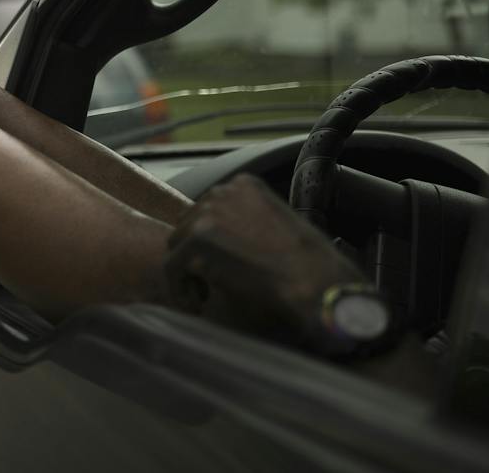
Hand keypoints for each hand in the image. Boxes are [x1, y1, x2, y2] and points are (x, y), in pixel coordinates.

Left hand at [164, 174, 363, 343]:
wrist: (316, 279)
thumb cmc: (309, 262)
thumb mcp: (280, 221)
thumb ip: (249, 219)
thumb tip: (228, 237)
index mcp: (243, 185)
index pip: (207, 209)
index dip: (209, 241)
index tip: (219, 263)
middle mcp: (222, 192)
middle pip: (187, 225)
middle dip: (195, 255)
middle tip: (208, 283)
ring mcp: (207, 214)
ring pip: (177, 245)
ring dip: (187, 272)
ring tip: (204, 295)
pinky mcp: (198, 241)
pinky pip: (172, 266)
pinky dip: (180, 288)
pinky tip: (197, 303)